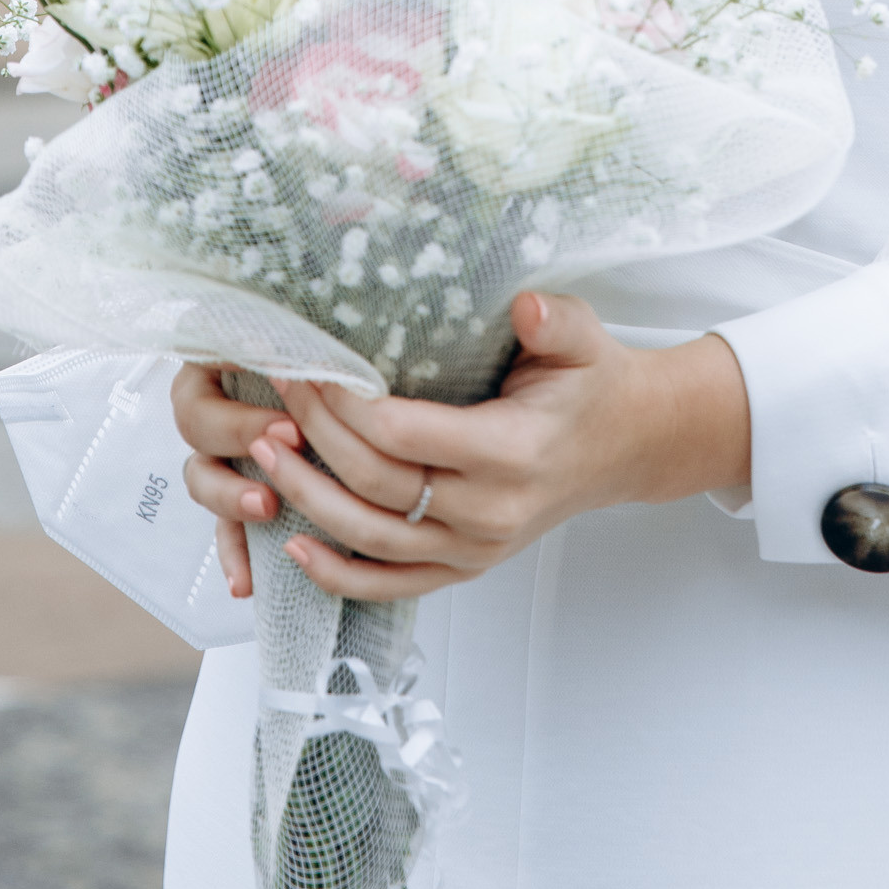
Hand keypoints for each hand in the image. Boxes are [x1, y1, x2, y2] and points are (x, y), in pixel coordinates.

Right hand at [169, 361, 308, 601]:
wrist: (358, 379)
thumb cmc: (327, 346)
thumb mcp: (307, 337)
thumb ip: (293, 346)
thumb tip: (287, 353)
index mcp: (218, 361)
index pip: (206, 393)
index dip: (241, 418)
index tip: (293, 428)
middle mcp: (215, 405)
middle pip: (198, 433)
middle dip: (239, 446)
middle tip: (289, 451)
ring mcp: (225, 451)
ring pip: (205, 478)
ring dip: (230, 499)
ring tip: (267, 507)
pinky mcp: (243, 490)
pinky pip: (227, 529)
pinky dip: (236, 555)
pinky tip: (246, 583)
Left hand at [214, 292, 751, 604]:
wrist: (625, 445)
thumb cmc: (592, 382)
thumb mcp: (584, 337)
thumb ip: (555, 320)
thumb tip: (526, 305)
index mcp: (512, 452)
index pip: (404, 435)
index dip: (345, 405)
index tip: (309, 366)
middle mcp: (490, 512)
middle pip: (376, 484)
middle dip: (314, 438)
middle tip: (274, 395)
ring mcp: (476, 548)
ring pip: (372, 539)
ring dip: (309, 500)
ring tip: (263, 454)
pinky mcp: (466, 567)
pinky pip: (392, 584)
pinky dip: (338, 574)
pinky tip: (294, 545)